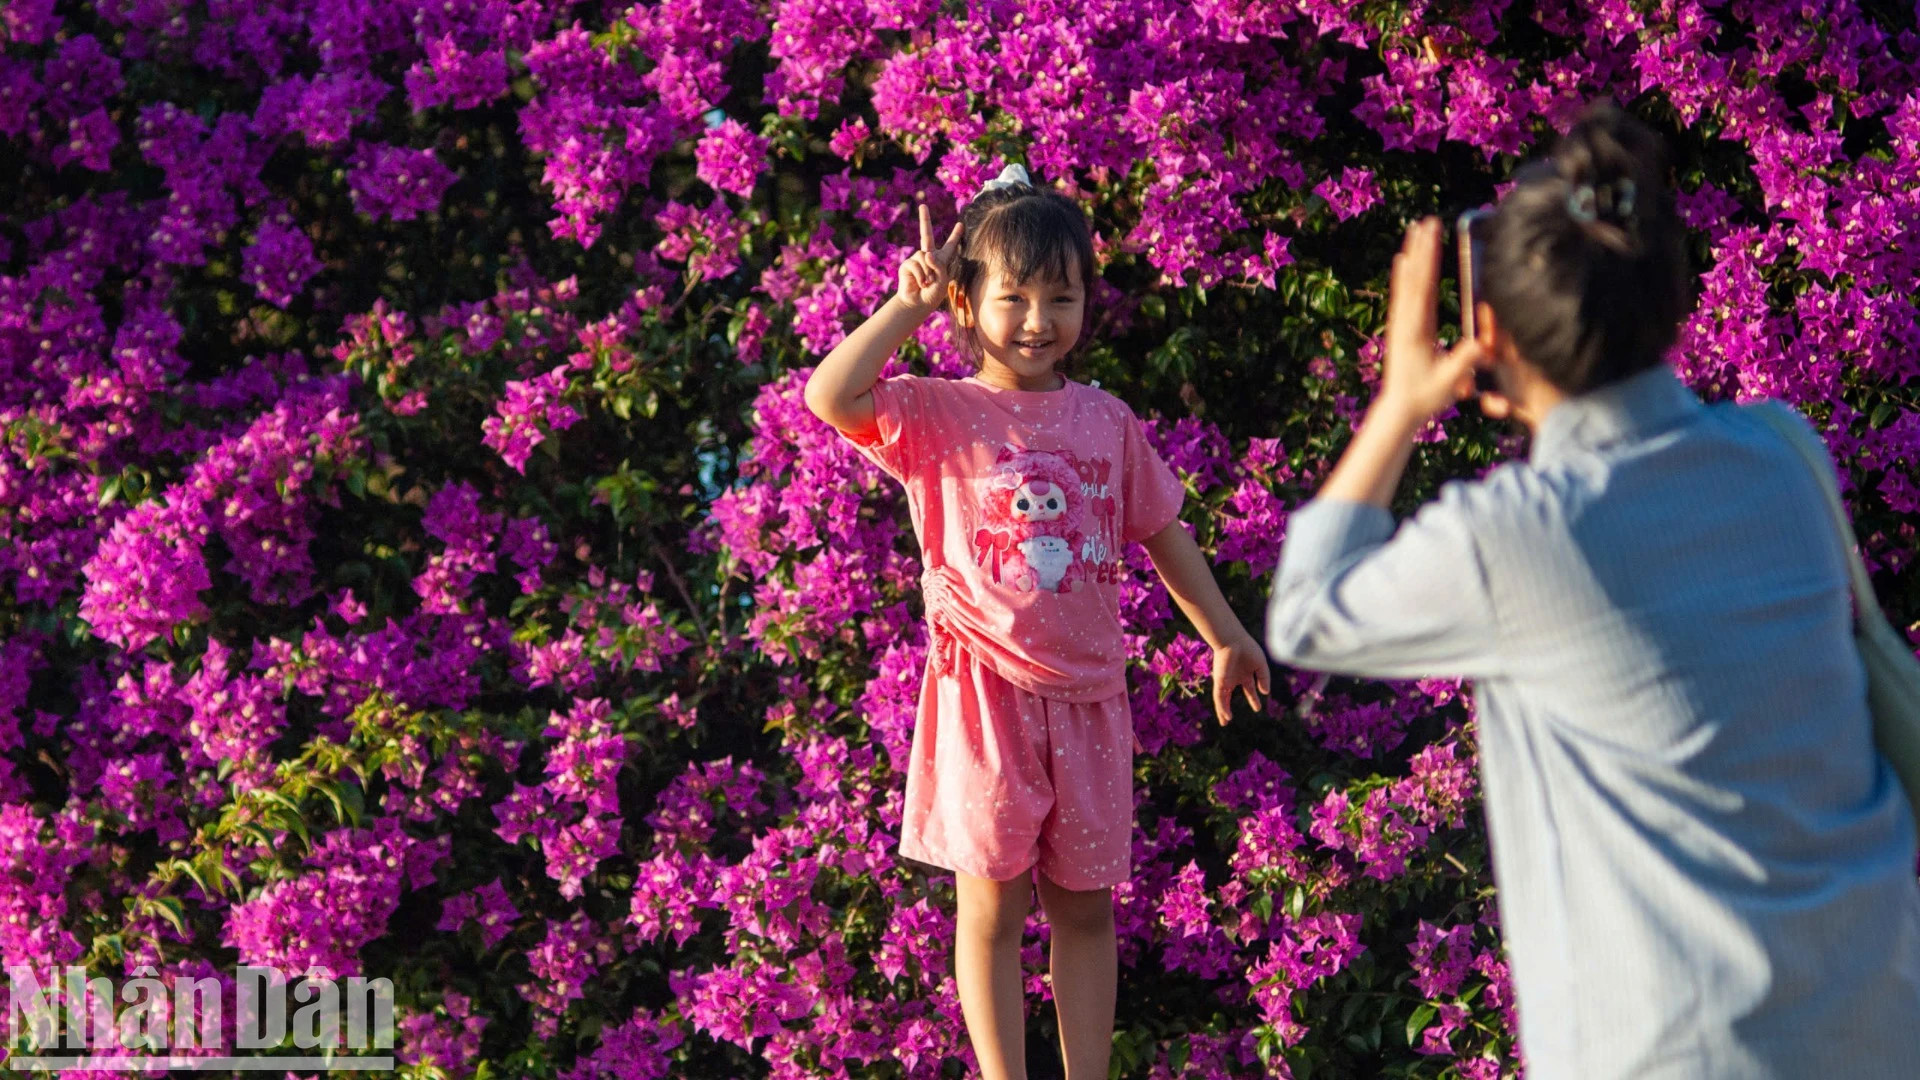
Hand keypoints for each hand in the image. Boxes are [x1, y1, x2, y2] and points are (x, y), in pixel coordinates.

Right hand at [897, 203, 963, 314]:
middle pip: (926, 234)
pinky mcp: (907, 265)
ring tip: (927, 283)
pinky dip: (921, 275)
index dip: (955, 236)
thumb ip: (938, 265)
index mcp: (942, 260)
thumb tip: (926, 253)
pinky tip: (921, 284)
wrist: (917, 304)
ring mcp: (917, 260)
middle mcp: (928, 257)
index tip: (961, 224)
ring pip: (923, 256)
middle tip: (922, 205)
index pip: (950, 246)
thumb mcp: (942, 280)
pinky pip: (915, 264)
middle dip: (924, 220)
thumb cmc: (933, 294)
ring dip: (927, 272)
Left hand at [1211, 632, 1271, 725]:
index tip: (1258, 708)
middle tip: (1229, 719)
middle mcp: (1234, 678)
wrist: (1232, 641)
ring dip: (1223, 711)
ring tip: (1225, 722)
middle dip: (1229, 708)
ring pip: (1222, 699)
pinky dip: (1222, 707)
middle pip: (1230, 696)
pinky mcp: (1220, 681)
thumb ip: (1264, 678)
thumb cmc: (1247, 649)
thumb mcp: (1260, 665)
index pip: (1249, 689)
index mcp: (1244, 673)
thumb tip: (1265, 693)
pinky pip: (1220, 697)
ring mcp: (1226, 680)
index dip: (1253, 698)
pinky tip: (1226, 716)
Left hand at [1380, 217, 1486, 425]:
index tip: (1432, 235)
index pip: (1423, 287)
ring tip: (1415, 229)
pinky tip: (1403, 259)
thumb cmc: (1424, 396)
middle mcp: (1405, 321)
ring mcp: (1401, 322)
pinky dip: (1404, 274)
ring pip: (1407, 281)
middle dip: (1422, 247)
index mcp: (1416, 329)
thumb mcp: (1448, 382)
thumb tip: (1480, 346)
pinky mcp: (1402, 326)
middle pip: (1414, 277)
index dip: (1429, 259)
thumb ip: (1463, 363)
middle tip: (1426, 221)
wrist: (1399, 408)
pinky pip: (1403, 294)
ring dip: (1413, 254)